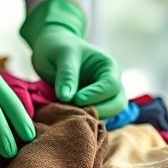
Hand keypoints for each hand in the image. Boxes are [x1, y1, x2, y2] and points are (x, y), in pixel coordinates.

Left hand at [21, 0, 126, 118]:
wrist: (50, 50)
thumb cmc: (58, 47)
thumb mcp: (62, 55)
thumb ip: (66, 75)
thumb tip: (67, 98)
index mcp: (108, 67)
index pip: (111, 86)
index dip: (95, 95)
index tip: (75, 99)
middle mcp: (110, 84)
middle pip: (117, 104)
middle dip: (98, 110)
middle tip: (74, 110)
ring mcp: (102, 97)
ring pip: (108, 115)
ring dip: (90, 117)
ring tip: (69, 113)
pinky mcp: (91, 106)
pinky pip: (93, 118)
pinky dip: (83, 120)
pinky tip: (68, 117)